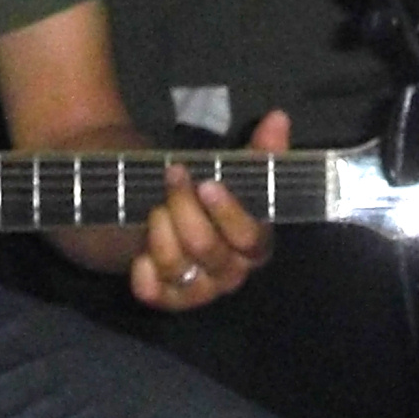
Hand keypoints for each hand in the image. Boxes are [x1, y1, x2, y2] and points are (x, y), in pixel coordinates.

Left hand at [130, 110, 285, 311]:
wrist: (157, 210)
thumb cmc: (203, 191)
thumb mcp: (230, 170)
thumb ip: (259, 151)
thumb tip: (279, 118)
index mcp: (254, 245)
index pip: (250, 238)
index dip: (229, 213)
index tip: (207, 183)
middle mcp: (230, 273)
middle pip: (208, 249)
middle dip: (185, 209)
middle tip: (173, 177)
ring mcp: (197, 290)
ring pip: (177, 267)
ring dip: (160, 231)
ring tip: (154, 207)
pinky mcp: (165, 299)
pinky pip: (152, 293)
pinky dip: (143, 272)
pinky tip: (140, 253)